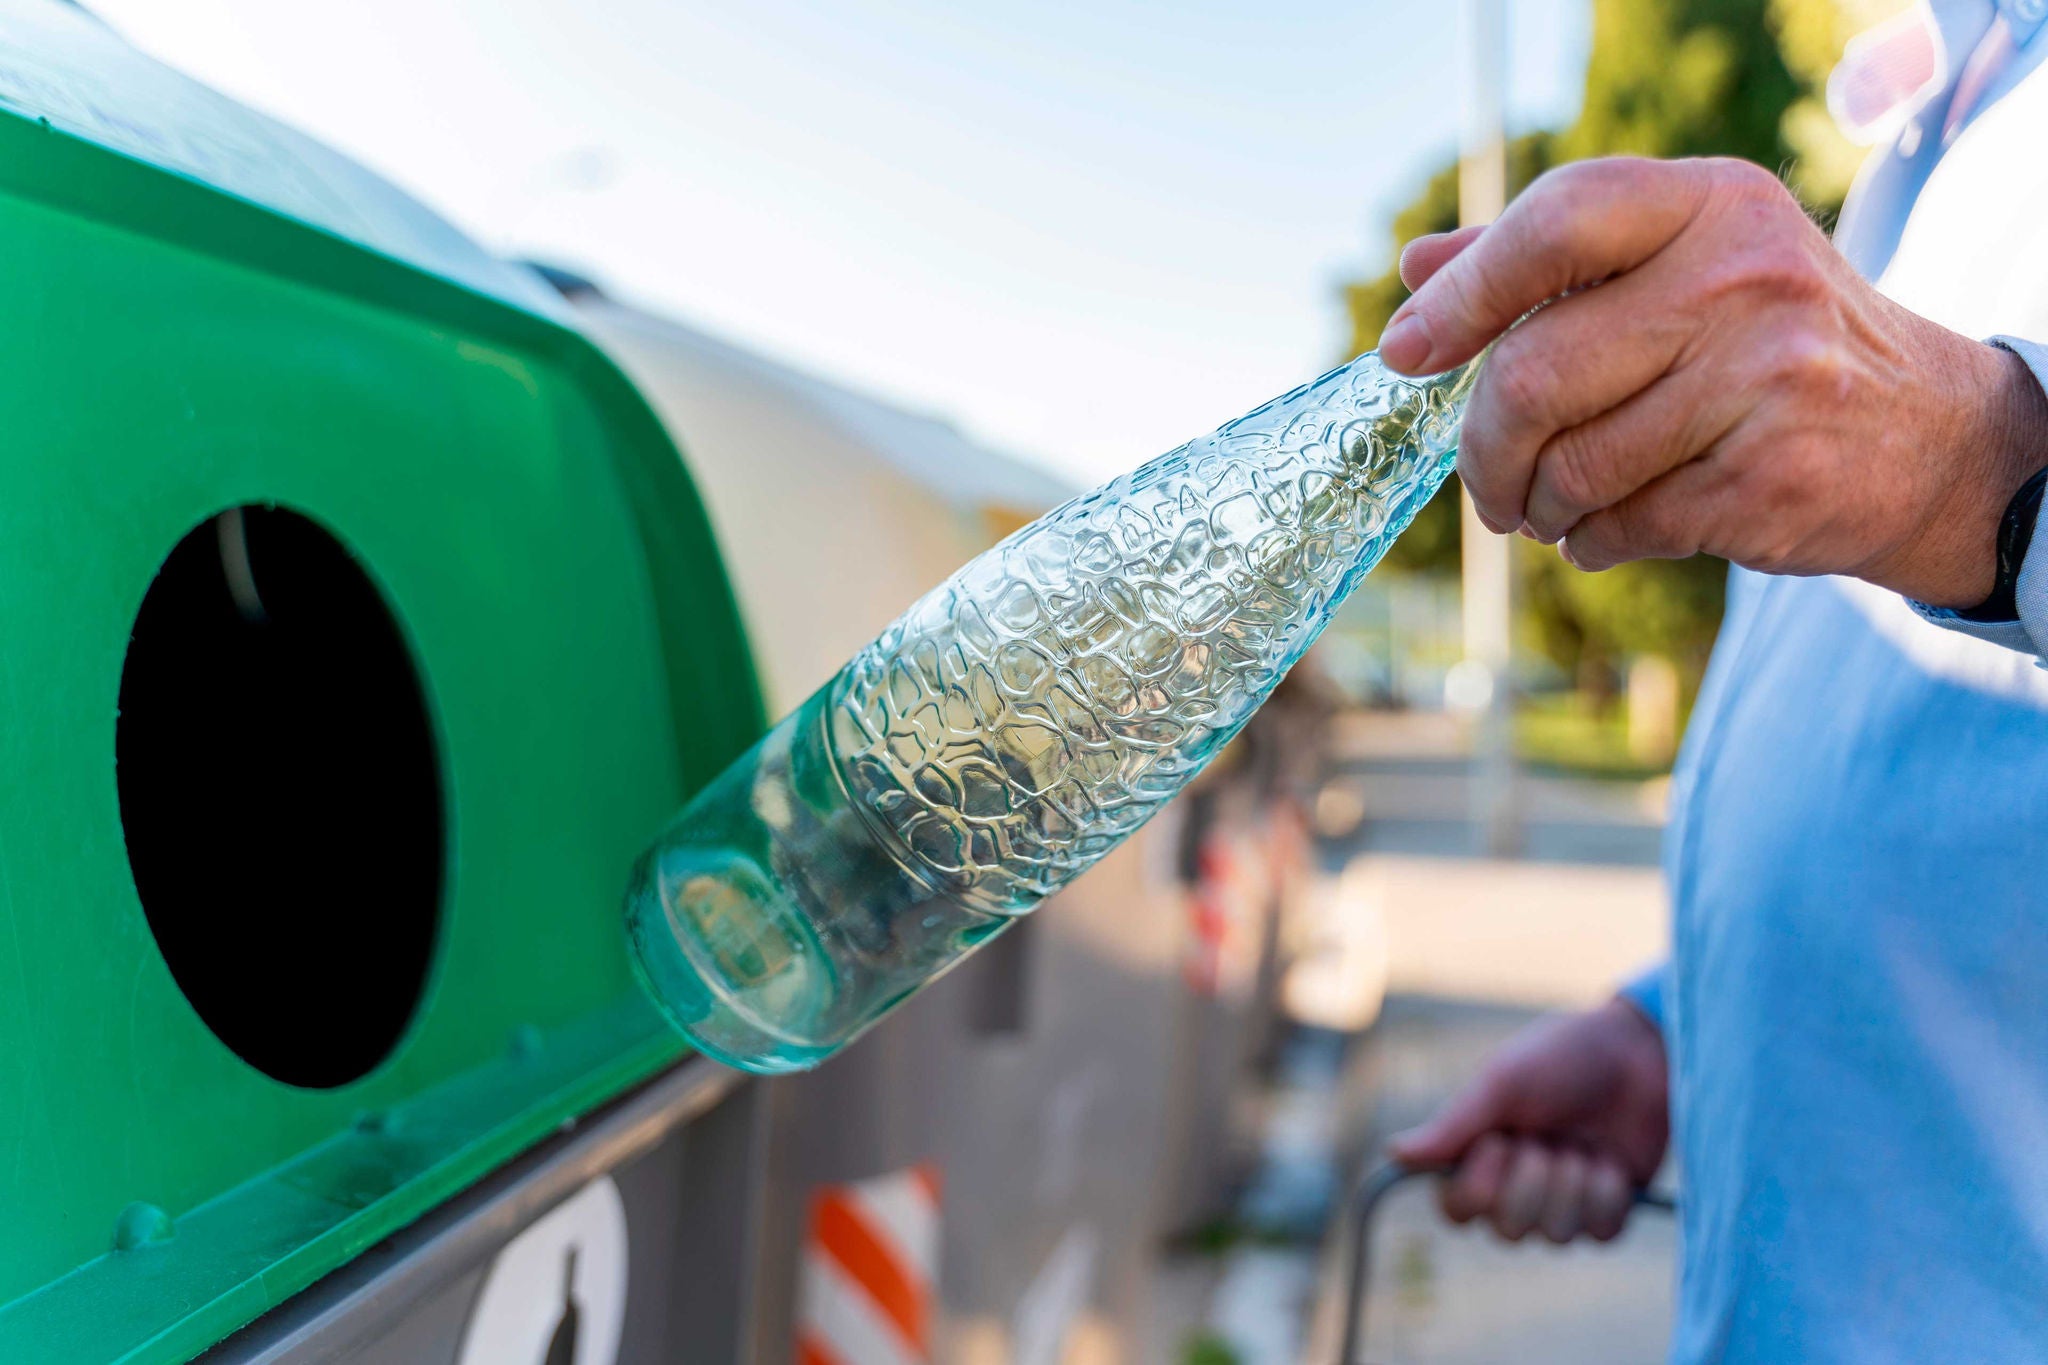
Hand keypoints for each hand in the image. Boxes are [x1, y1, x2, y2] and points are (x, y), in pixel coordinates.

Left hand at [1380, 156, 2047, 607]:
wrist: (1924, 437)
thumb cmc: (1763, 342)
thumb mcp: (1678, 264)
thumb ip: (1546, 261)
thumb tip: (1417, 272)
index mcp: (1709, 203)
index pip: (1558, 223)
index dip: (1465, 294)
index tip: (1406, 352)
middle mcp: (1745, 277)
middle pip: (1536, 373)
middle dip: (1484, 449)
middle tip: (1485, 484)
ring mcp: (1768, 379)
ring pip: (1572, 466)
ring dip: (1536, 506)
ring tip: (1550, 506)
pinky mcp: (1770, 478)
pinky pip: (1620, 524)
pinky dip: (1590, 540)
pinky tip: (1608, 529)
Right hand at [1388, 998, 1667, 1243]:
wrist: (1639, 1053)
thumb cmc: (1562, 1057)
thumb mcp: (1502, 1083)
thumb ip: (1453, 1125)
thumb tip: (1394, 1154)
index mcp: (1480, 1154)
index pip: (1456, 1209)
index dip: (1477, 1187)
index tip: (1499, 1142)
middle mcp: (1516, 1185)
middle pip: (1507, 1232)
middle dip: (1531, 1181)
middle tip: (1547, 1137)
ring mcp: (1563, 1202)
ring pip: (1554, 1235)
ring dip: (1572, 1180)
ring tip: (1582, 1141)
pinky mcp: (1607, 1211)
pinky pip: (1598, 1232)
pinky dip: (1607, 1191)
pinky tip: (1611, 1158)